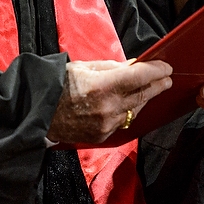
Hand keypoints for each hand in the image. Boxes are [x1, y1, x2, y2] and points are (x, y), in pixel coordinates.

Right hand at [48, 60, 172, 144]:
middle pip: (143, 95)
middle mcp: (108, 108)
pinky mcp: (102, 136)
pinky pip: (122, 122)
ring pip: (135, 110)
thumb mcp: (83, 67)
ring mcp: (106, 125)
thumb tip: (133, 66)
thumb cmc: (58, 85)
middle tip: (166, 78)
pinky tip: (127, 104)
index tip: (166, 67)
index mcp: (102, 86)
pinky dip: (127, 111)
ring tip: (148, 89)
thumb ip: (112, 68)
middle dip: (158, 85)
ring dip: (143, 99)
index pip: (139, 77)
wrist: (37, 114)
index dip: (156, 71)